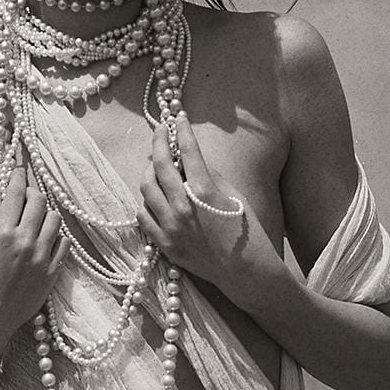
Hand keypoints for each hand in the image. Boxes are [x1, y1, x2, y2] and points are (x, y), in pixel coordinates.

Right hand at [0, 167, 68, 344]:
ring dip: (46, 215)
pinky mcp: (52, 274)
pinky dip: (55, 237)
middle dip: (32, 194)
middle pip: (39, 201)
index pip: (16, 191)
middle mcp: (25, 242)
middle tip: (25, 197)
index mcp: (2, 233)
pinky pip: (63, 244)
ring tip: (36, 220)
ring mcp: (41, 258)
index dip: (18, 175)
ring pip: (55, 220)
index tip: (19, 168)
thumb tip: (2, 190)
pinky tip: (44, 240)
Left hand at [137, 118, 266, 297]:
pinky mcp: (165, 244)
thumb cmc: (245, 231)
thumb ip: (208, 175)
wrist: (245, 271)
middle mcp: (182, 207)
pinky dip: (147, 200)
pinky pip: (144, 215)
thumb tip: (188, 159)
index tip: (178, 118)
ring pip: (146, 188)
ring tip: (157, 165)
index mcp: (204, 191)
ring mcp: (170, 227)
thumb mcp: (232, 195)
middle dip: (158, 141)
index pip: (187, 150)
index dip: (182, 129)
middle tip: (160, 132)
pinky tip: (156, 195)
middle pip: (160, 164)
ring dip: (150, 171)